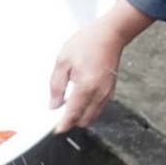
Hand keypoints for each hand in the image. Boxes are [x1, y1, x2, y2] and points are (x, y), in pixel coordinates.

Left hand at [49, 0, 153, 132]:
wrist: (110, 34)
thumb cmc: (86, 44)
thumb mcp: (63, 61)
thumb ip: (57, 86)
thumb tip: (54, 104)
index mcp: (86, 88)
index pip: (73, 115)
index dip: (63, 125)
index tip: (55, 130)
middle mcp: (99, 94)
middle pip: (84, 120)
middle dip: (71, 121)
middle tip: (58, 115)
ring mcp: (107, 93)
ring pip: (93, 115)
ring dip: (80, 116)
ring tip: (67, 105)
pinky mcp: (111, 90)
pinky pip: (99, 107)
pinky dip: (89, 109)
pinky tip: (79, 99)